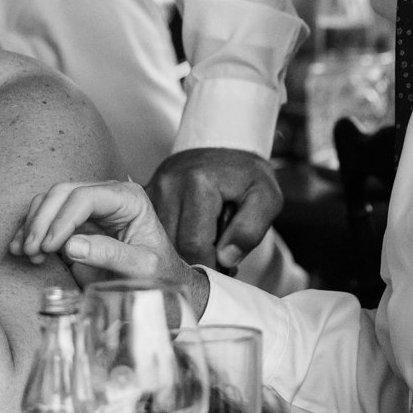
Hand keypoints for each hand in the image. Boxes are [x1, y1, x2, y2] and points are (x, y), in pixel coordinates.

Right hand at [11, 180, 204, 309]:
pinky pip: (47, 214)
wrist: (160, 278)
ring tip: (26, 253)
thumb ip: (111, 255)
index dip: (62, 219)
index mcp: (129, 198)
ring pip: (50, 199)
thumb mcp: (142, 267)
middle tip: (31, 249)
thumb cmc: (158, 272)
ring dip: (33, 224)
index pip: (86, 197)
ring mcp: (91, 204)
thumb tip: (71, 246)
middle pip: (63, 192)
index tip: (48, 246)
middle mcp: (108, 194)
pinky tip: (24, 250)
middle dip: (42, 220)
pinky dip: (32, 229)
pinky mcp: (77, 219)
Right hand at [147, 147, 282, 270]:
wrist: (224, 145)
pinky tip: (188, 234)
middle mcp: (169, 184)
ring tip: (205, 242)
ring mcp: (154, 188)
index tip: (226, 267)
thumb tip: (226, 259)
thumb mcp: (266, 198)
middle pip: (173, 246)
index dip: (211, 265)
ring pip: (159, 242)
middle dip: (196, 261)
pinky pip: (151, 230)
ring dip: (181, 251)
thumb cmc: (246, 175)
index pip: (195, 245)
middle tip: (218, 256)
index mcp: (199, 183)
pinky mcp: (146, 194)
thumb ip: (251, 230)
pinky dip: (169, 240)